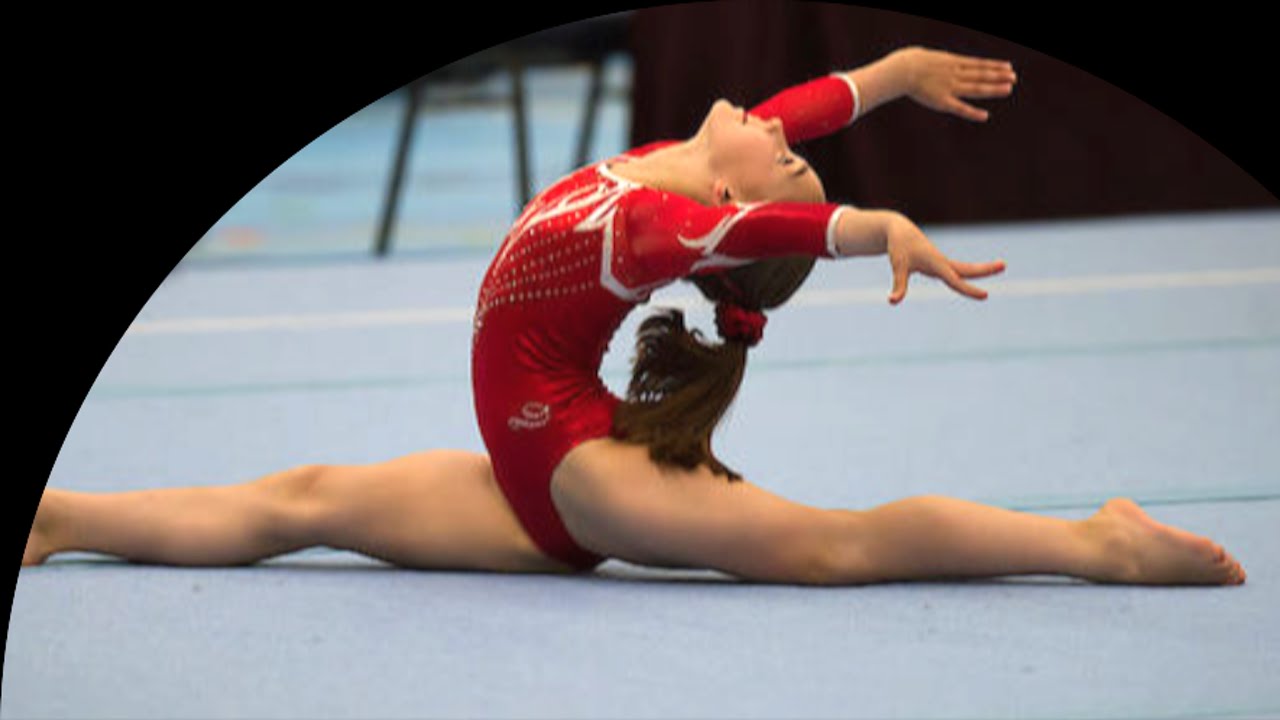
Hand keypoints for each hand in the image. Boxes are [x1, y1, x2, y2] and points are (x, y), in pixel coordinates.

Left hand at [886, 216, 1004, 303]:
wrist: (899, 230)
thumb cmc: (899, 247)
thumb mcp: (898, 266)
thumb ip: (898, 285)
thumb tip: (892, 301)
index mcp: (935, 264)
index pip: (955, 280)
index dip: (969, 289)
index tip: (986, 295)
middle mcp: (942, 263)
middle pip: (967, 269)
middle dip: (986, 269)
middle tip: (1004, 265)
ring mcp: (942, 263)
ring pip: (965, 268)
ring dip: (982, 269)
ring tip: (1002, 265)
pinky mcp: (939, 263)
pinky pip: (958, 270)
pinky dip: (969, 273)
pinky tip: (977, 275)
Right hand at [896, 46, 1016, 121]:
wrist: (902, 70)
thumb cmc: (907, 63)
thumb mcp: (924, 57)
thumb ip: (933, 62)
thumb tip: (928, 62)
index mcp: (951, 62)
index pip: (978, 64)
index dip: (994, 66)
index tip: (1008, 66)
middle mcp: (955, 74)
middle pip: (981, 75)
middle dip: (999, 76)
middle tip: (1014, 77)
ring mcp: (950, 87)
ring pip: (976, 88)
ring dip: (993, 88)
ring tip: (1008, 89)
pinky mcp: (942, 101)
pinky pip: (960, 108)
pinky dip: (973, 112)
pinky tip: (985, 116)